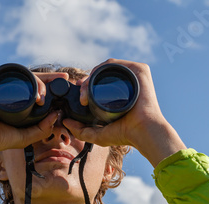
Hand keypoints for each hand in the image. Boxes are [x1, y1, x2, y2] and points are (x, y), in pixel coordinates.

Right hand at [0, 70, 71, 159]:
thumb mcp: (25, 136)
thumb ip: (42, 128)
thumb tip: (56, 115)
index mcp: (14, 97)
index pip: (34, 87)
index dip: (50, 83)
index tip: (64, 81)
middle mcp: (6, 87)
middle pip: (31, 78)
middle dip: (50, 78)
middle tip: (63, 80)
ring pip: (24, 75)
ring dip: (39, 82)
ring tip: (44, 98)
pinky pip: (11, 74)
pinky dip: (26, 80)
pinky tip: (35, 92)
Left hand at [63, 58, 186, 166]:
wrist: (142, 130)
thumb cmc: (125, 134)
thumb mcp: (98, 135)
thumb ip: (81, 131)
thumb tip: (65, 121)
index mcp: (120, 94)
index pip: (99, 84)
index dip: (86, 88)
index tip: (78, 97)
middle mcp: (127, 83)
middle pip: (100, 76)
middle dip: (85, 83)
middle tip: (80, 96)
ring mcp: (133, 75)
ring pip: (105, 69)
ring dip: (90, 77)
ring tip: (84, 91)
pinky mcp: (139, 70)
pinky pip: (114, 63)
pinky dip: (100, 67)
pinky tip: (92, 79)